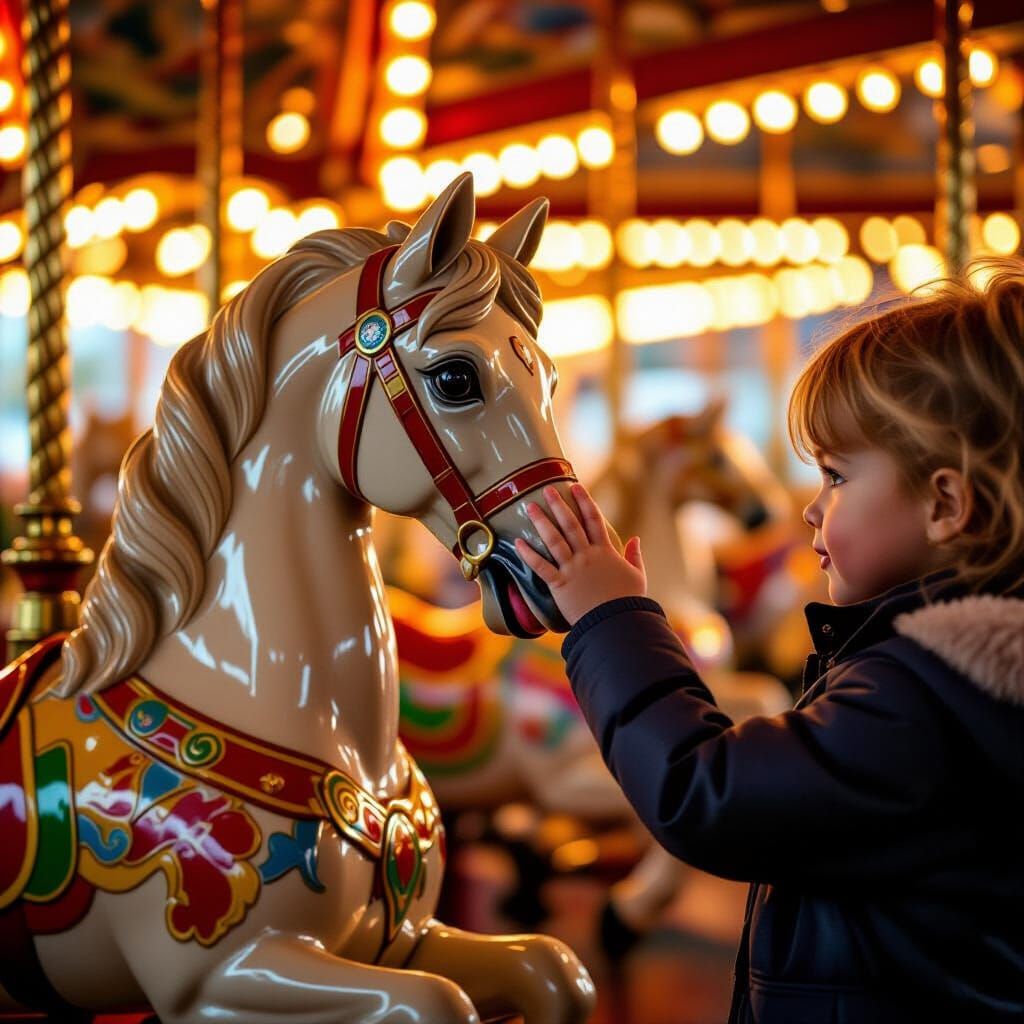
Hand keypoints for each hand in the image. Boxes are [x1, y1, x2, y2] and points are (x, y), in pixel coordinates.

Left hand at [515, 483, 645, 625]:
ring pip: (554, 540)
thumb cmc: (629, 603)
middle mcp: (587, 556)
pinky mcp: (560, 585)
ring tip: (529, 507)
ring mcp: (573, 569)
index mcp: (606, 552)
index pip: (594, 520)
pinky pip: (542, 567)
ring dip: (541, 522)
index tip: (575, 486)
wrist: (617, 624)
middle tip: (546, 489)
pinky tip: (518, 542)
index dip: (584, 502)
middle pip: (571, 525)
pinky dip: (529, 555)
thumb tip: (635, 539)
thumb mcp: (638, 577)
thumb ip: (635, 556)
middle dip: (558, 504)